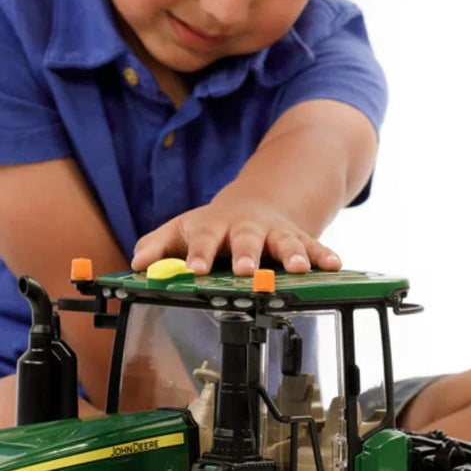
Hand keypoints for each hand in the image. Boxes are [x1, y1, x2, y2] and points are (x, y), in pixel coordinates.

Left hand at [130, 191, 341, 276]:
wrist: (257, 200)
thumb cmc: (213, 225)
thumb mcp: (182, 230)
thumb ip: (157, 246)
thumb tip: (136, 264)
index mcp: (214, 226)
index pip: (202, 238)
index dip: (198, 253)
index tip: (194, 269)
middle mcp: (246, 227)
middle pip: (246, 238)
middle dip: (247, 253)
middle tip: (246, 270)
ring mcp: (274, 231)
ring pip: (284, 241)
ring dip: (292, 254)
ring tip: (298, 268)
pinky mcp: (298, 237)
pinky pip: (314, 245)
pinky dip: (324, 255)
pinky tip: (334, 266)